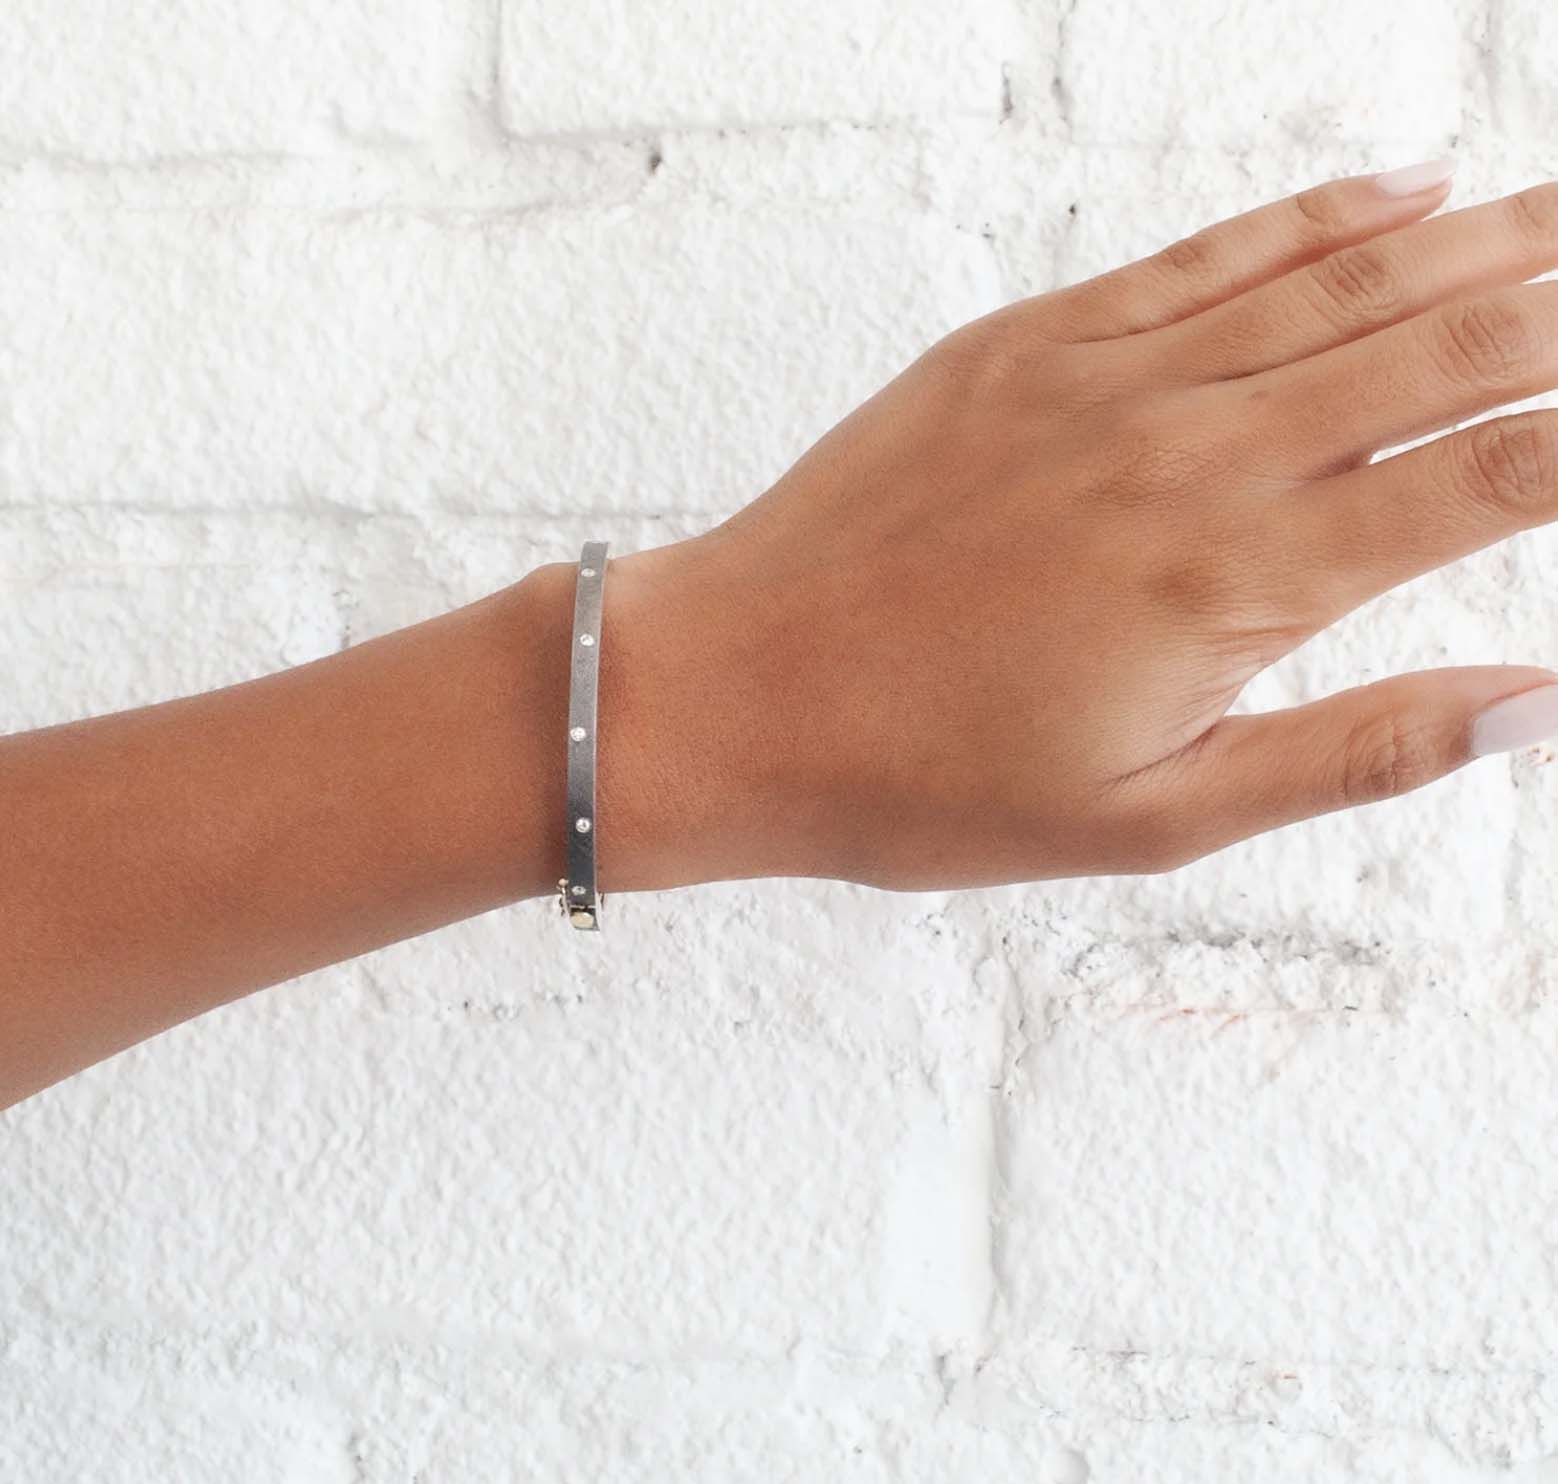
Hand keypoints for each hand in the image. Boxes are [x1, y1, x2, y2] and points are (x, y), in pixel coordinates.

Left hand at [596, 160, 1557, 891]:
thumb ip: (1346, 752)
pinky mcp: (1025, 344)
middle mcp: (1188, 458)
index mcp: (1233, 587)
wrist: (733, 691)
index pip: (1485, 480)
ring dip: (1481, 238)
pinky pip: (1203, 257)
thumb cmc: (923, 781)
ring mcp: (1103, 382)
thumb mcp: (1145, 819)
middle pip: (1436, 350)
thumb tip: (1533, 705)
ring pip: (1339, 282)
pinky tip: (1403, 185)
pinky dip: (1315, 216)